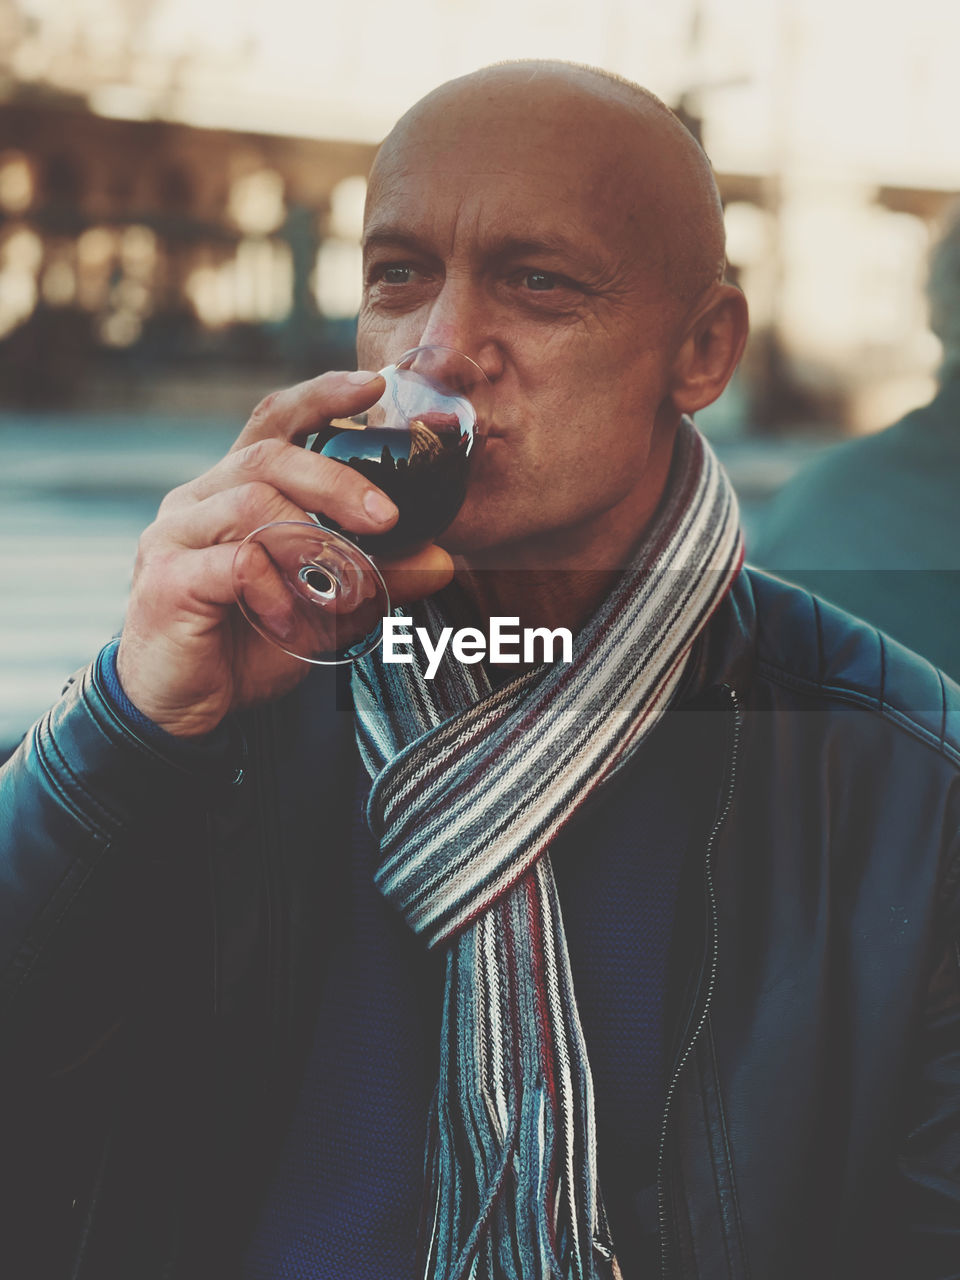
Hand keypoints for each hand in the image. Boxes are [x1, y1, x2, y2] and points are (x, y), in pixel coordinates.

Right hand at [116, 371, 453, 736]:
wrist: (184, 710)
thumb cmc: (249, 645)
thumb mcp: (327, 610)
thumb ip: (377, 579)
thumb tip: (443, 561)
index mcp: (232, 491)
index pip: (273, 422)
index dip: (320, 397)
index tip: (372, 384)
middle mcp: (197, 501)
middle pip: (268, 457)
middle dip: (337, 482)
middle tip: (389, 519)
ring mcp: (174, 536)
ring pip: (252, 503)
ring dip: (313, 543)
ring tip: (344, 588)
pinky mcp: (166, 580)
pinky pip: (234, 563)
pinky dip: (277, 589)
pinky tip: (292, 621)